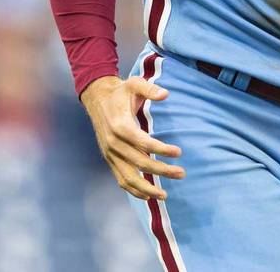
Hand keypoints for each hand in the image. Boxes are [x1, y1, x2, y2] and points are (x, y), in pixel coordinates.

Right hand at [80, 75, 184, 199]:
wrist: (97, 99)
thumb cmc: (121, 92)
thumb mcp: (134, 83)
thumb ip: (150, 88)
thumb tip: (165, 94)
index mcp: (120, 126)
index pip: (143, 143)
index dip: (161, 149)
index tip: (179, 152)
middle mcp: (113, 143)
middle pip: (140, 162)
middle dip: (162, 170)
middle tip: (182, 173)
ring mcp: (110, 154)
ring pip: (128, 177)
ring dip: (147, 188)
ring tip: (165, 195)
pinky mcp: (109, 159)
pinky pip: (120, 179)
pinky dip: (133, 190)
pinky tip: (148, 196)